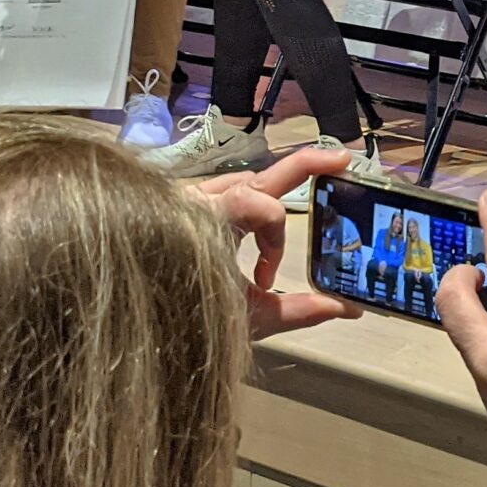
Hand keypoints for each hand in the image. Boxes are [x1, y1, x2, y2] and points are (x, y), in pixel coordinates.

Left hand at [189, 145, 362, 339]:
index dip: (276, 241)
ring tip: (291, 211)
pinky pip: (224, 191)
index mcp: (207, 223)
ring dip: (270, 195)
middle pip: (258, 176)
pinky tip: (256, 227)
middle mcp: (197, 203)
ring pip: (242, 182)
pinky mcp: (185, 209)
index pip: (261, 205)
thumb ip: (296, 310)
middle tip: (342, 159)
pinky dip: (249, 204)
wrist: (139, 326)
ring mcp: (188, 202)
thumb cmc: (184, 322)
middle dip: (304, 165)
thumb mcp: (245, 318)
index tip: (266, 279)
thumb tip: (348, 308)